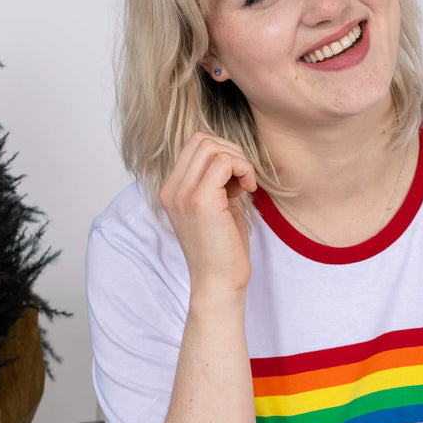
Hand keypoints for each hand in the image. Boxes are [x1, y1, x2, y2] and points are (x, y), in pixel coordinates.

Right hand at [159, 132, 257, 294]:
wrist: (219, 283)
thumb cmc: (223, 250)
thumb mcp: (217, 208)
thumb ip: (217, 182)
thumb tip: (230, 157)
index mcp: (172, 190)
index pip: (194, 146)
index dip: (223, 153)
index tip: (237, 180)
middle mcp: (172, 190)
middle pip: (201, 140)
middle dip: (232, 151)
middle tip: (244, 179)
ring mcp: (184, 194)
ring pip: (211, 146)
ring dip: (238, 160)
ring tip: (246, 185)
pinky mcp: (201, 200)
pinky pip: (224, 161)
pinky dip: (243, 168)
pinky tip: (249, 189)